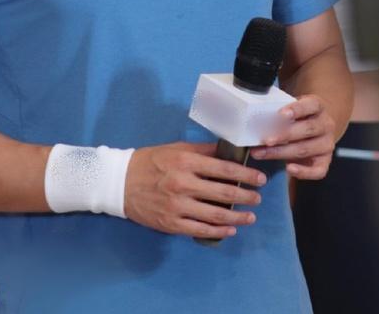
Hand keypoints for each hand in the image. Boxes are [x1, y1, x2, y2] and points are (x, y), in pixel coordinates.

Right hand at [124, 141, 266, 239]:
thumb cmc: (150, 161)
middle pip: (223, 193)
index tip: (259, 179)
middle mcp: (183, 184)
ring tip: (250, 217)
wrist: (120, 182)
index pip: (223, 169)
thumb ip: (202, 150)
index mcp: (186, 161)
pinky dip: (218, 230)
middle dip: (245, 196)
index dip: (245, 175)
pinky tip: (230, 229)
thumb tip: (228, 150)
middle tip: (258, 198)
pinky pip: (200, 229)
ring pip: (215, 214)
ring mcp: (177, 206)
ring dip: (237, 217)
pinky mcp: (171, 223)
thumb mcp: (176, 148)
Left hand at [250, 95, 335, 179]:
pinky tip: (288, 169)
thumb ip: (279, 112)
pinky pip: (318, 170)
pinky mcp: (325, 161)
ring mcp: (327, 144)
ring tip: (262, 153)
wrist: (315, 127)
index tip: (280, 115)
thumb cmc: (298, 117)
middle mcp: (326, 124)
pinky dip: (303, 171)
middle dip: (284, 135)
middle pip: (307, 129)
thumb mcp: (291, 108)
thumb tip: (255, 119)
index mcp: (318, 106)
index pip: (311, 105)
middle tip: (265, 139)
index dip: (296, 109)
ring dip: (281, 152)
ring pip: (306, 149)